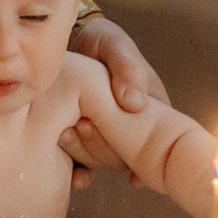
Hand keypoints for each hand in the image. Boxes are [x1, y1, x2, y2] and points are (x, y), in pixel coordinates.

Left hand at [59, 15, 169, 182]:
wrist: (66, 44)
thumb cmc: (98, 41)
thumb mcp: (114, 44)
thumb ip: (127, 68)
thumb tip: (135, 104)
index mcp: (150, 108)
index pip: (152, 137)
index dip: (134, 140)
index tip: (109, 128)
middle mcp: (131, 129)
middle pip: (127, 155)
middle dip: (104, 146)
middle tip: (80, 124)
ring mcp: (107, 139)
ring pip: (105, 163)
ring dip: (88, 155)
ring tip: (65, 134)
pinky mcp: (85, 146)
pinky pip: (88, 170)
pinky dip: (82, 175)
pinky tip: (75, 176)